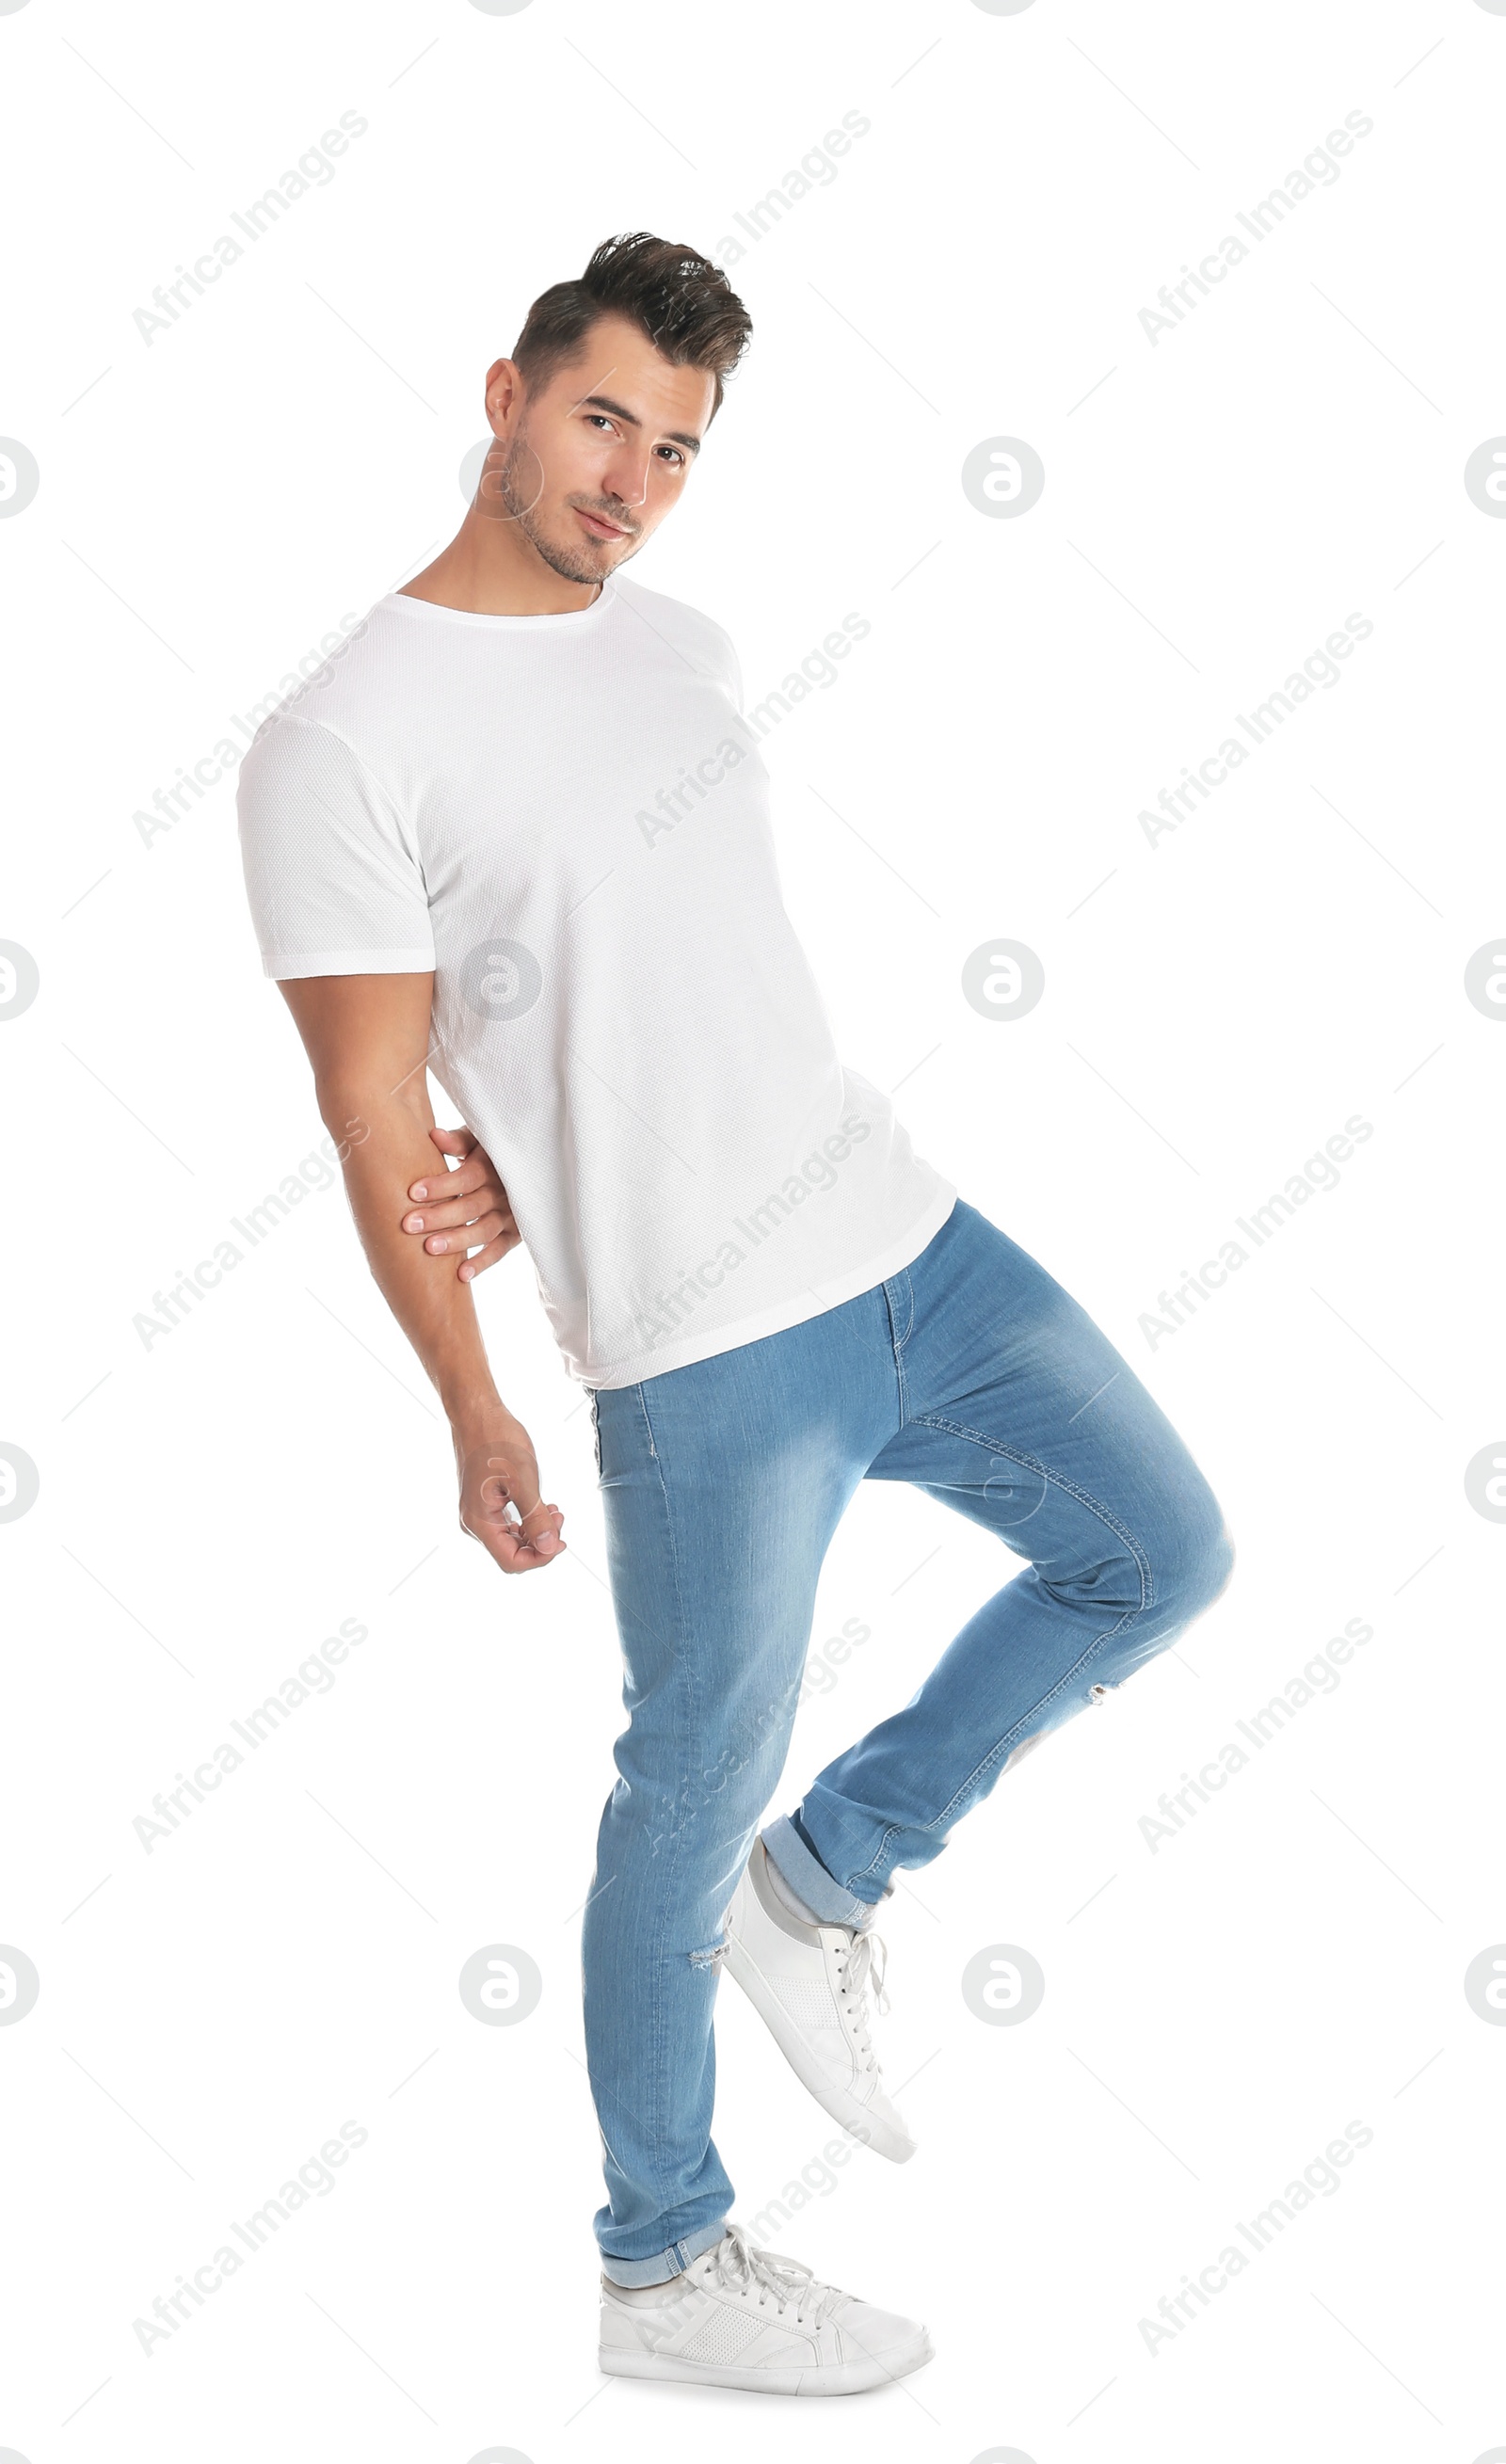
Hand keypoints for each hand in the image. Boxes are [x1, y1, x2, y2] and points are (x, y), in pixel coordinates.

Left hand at [403, 1126, 518, 1281]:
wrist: (524, 1165)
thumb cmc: (487, 1152)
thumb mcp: (477, 1140)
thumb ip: (457, 1141)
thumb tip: (434, 1136)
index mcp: (491, 1166)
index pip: (466, 1178)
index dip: (441, 1186)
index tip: (413, 1193)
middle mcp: (503, 1191)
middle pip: (471, 1206)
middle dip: (440, 1216)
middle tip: (410, 1225)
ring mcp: (511, 1214)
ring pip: (485, 1230)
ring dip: (458, 1241)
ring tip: (430, 1248)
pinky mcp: (517, 1233)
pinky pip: (500, 1250)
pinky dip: (483, 1263)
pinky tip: (461, 1275)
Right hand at [454, 1415, 565, 1574]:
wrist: (476, 1414)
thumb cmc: (497, 1440)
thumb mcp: (523, 1480)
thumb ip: (536, 1518)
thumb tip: (550, 1548)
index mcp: (480, 1522)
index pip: (512, 1562)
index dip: (541, 1558)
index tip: (562, 1540)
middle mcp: (474, 1523)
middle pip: (511, 1554)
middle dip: (540, 1543)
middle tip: (560, 1517)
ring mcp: (477, 1514)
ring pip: (510, 1541)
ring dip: (535, 1532)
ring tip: (554, 1510)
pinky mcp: (483, 1504)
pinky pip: (506, 1525)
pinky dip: (527, 1521)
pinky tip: (542, 1506)